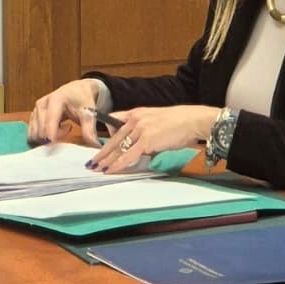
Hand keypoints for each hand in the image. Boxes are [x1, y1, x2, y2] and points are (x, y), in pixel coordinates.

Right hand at [28, 79, 106, 146]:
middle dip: (54, 136)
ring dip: (48, 137)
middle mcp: (42, 103)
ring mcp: (36, 109)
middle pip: (41, 129)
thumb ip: (89, 129)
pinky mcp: (34, 115)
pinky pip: (33, 132)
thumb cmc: (82, 99)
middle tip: (68, 129)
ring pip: (36, 132)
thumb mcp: (89, 112)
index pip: (50, 121)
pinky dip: (43, 136)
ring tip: (63, 128)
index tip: (53, 148)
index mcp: (55, 99)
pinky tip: (56, 128)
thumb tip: (94, 145)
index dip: (51, 135)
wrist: (77, 90)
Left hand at [87, 105, 216, 173]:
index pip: (115, 123)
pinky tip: (111, 170)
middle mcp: (135, 120)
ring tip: (97, 168)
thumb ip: (146, 131)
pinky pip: (128, 155)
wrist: (192, 120)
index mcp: (137, 113)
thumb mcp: (157, 121)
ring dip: (106, 160)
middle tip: (92, 161)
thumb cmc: (180, 123)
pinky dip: (118, 164)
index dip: (107, 136)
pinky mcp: (146, 140)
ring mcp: (139, 130)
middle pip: (113, 138)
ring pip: (118, 147)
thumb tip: (142, 147)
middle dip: (102, 152)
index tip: (99, 145)